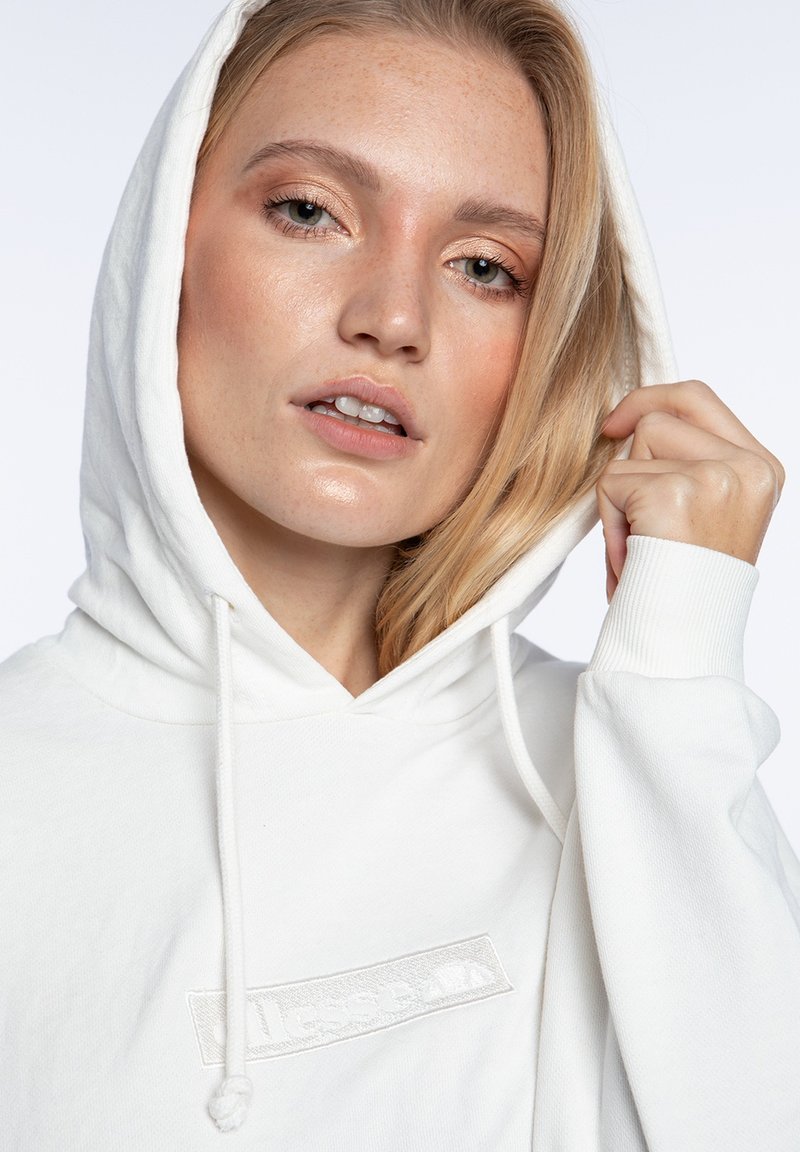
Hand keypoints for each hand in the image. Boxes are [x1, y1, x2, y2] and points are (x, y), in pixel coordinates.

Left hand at [598, 380, 783, 600]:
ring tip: (642, 544)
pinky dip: (609, 521)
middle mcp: (748, 468)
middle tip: (626, 506)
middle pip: (660, 416)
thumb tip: (632, 421)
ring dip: (621, 497)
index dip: (651, 400)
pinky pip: (612, 482)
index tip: (616, 424)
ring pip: (634, 448)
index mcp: (761, 468)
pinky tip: (632, 556)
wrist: (682, 638)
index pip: (698, 399)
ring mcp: (715, 477)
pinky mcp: (674, 493)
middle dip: (631, 458)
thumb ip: (687, 462)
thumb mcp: (704, 512)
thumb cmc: (684, 584)